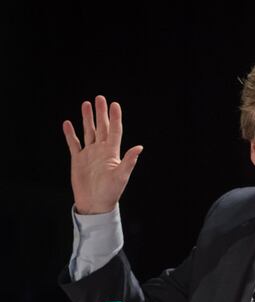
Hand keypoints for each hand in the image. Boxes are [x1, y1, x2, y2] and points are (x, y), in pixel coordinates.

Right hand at [62, 95, 142, 213]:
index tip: (115, 104)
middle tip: (99, 98)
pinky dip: (70, 134)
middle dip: (101, 113)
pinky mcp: (78, 160)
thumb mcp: (121, 176)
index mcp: (113, 152)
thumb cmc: (110, 192)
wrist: (95, 204)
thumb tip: (139, 147)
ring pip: (88, 132)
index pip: (114, 130)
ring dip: (87, 119)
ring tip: (86, 104)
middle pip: (101, 127)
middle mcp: (101, 150)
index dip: (115, 117)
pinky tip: (68, 123)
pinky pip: (73, 143)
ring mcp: (89, 154)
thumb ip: (129, 161)